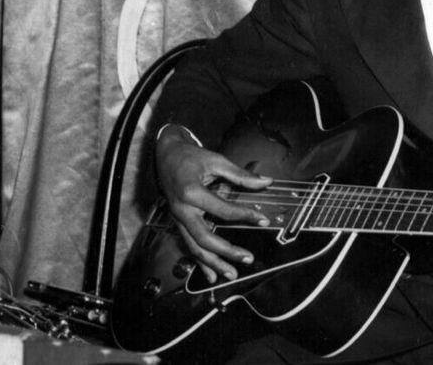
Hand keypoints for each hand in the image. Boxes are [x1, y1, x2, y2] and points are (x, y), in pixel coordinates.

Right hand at [154, 125, 271, 281]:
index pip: (223, 210)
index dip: (245, 216)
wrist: (166, 156)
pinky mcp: (178, 224)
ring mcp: (178, 219)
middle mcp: (182, 210)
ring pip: (195, 247)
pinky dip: (200, 263)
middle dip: (226, 251)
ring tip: (232, 274)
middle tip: (247, 258)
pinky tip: (211, 277)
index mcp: (192, 192)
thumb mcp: (217, 161)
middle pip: (204, 238)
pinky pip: (189, 246)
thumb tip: (266, 182)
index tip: (263, 220)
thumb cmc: (191, 158)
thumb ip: (241, 175)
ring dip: (213, 264)